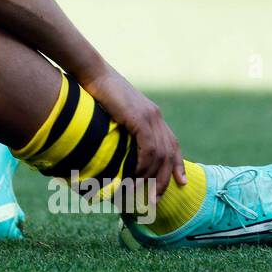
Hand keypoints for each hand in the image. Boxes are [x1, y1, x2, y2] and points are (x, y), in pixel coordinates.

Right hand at [82, 65, 185, 202]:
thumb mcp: (112, 112)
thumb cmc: (94, 90)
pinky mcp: (139, 118)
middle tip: (156, 200)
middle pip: (169, 154)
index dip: (177, 164)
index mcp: (152, 115)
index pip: (172, 143)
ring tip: (145, 196)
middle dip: (165, 179)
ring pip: (161, 154)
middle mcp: (156, 116)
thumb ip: (118, 128)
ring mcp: (149, 116)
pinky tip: (138, 176)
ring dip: (154, 178)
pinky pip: (149, 148)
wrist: (91, 71)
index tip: (180, 182)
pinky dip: (145, 165)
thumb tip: (111, 147)